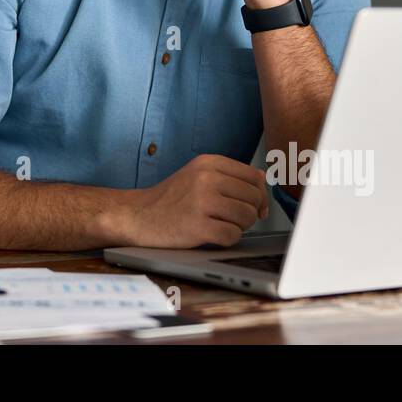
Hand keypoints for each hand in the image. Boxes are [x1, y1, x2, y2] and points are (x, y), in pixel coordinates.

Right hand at [125, 154, 268, 247]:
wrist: (138, 215)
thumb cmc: (170, 198)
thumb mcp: (197, 174)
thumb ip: (229, 174)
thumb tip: (263, 178)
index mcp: (208, 162)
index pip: (254, 177)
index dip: (260, 195)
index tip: (256, 207)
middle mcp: (206, 178)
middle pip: (253, 198)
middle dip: (250, 213)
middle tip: (234, 219)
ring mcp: (201, 202)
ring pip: (247, 217)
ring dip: (240, 227)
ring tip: (221, 225)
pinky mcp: (197, 226)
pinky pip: (233, 236)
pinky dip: (228, 239)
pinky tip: (213, 235)